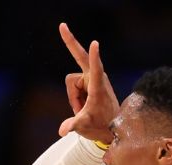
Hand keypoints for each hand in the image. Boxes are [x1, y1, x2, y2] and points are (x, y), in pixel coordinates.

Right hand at [57, 23, 119, 141]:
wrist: (110, 128)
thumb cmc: (101, 126)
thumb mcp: (86, 126)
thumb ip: (74, 125)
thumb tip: (63, 131)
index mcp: (98, 87)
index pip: (96, 70)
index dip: (94, 58)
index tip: (95, 44)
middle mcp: (96, 79)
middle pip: (80, 57)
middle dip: (71, 42)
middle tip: (62, 26)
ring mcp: (92, 79)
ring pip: (71, 83)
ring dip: (73, 98)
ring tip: (83, 109)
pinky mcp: (88, 81)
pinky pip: (72, 87)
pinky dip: (75, 98)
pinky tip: (83, 106)